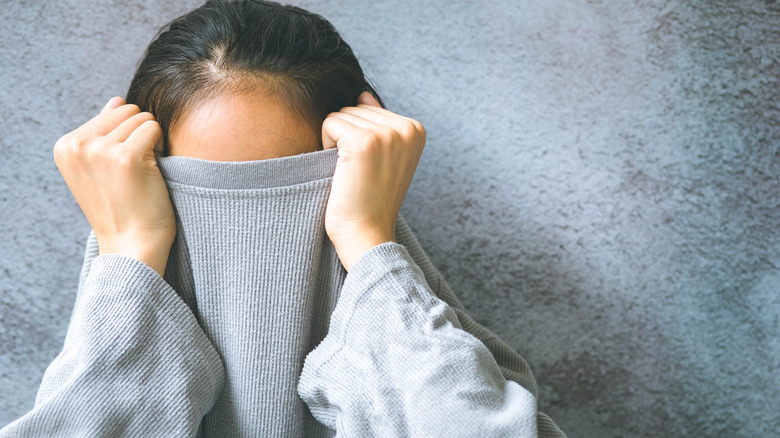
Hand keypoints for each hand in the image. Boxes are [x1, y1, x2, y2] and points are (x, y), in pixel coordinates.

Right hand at [53, 97, 175, 275]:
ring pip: (143, 118)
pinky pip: (155, 129)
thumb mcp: (100, 167)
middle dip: (140, 135)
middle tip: (135, 171)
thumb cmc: (122, 208)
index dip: (127, 136)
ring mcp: (100, 149)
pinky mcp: (127, 157)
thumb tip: (117, 100)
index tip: (121, 168)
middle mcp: (77, 144)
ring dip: (152, 143)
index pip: (113, 112)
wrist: (131, 245)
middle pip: (128, 110)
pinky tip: (152, 173)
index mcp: (65, 145)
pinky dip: (162, 148)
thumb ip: (105, 130)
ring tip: (142, 174)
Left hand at [322, 92, 425, 270]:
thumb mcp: (385, 157)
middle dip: (347, 138)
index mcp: (416, 129)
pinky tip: (341, 169)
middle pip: (354, 109)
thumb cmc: (371, 200)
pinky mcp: (363, 141)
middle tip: (359, 172)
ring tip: (352, 172)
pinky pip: (330, 122)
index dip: (360, 138)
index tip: (371, 168)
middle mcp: (406, 128)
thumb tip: (363, 95)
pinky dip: (326, 145)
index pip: (369, 109)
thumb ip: (378, 122)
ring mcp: (387, 134)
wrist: (368, 234)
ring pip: (341, 114)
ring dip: (337, 143)